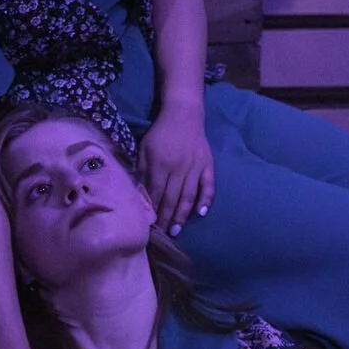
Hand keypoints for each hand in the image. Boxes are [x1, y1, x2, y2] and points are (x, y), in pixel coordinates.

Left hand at [137, 104, 214, 235]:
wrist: (183, 113)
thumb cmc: (160, 132)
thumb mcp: (144, 148)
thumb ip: (142, 170)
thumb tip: (139, 194)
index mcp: (161, 164)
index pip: (156, 193)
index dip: (152, 210)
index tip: (149, 225)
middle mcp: (179, 168)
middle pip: (172, 198)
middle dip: (166, 218)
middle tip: (162, 235)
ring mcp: (195, 167)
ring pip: (189, 196)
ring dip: (182, 215)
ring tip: (177, 230)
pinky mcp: (208, 165)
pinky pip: (208, 186)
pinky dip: (206, 200)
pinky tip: (201, 214)